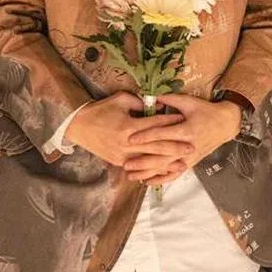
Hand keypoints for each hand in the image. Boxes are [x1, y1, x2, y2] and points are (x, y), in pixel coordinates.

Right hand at [64, 92, 192, 167]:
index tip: (183, 120)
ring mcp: (122, 155)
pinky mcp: (118, 162)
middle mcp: (127, 143)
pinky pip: (139, 168)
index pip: (154, 124)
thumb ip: (139, 102)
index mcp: (128, 126)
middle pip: (156, 146)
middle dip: (175, 147)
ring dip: (167, 163)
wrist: (79, 126)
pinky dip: (153, 170)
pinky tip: (164, 171)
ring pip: (149, 161)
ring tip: (183, 163)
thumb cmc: (100, 110)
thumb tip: (156, 104)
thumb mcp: (119, 99)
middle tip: (192, 147)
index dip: (170, 122)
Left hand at [122, 94, 241, 186]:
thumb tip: (151, 95)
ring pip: (165, 168)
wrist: (225, 124)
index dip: (145, 136)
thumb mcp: (189, 102)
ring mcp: (188, 158)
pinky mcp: (190, 164)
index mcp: (185, 130)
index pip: (162, 134)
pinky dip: (160, 179)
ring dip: (147, 173)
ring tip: (131, 175)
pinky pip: (173, 174)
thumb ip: (170, 99)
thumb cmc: (206, 111)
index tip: (130, 139)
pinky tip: (147, 182)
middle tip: (126, 164)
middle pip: (161, 156)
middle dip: (142, 161)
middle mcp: (186, 146)